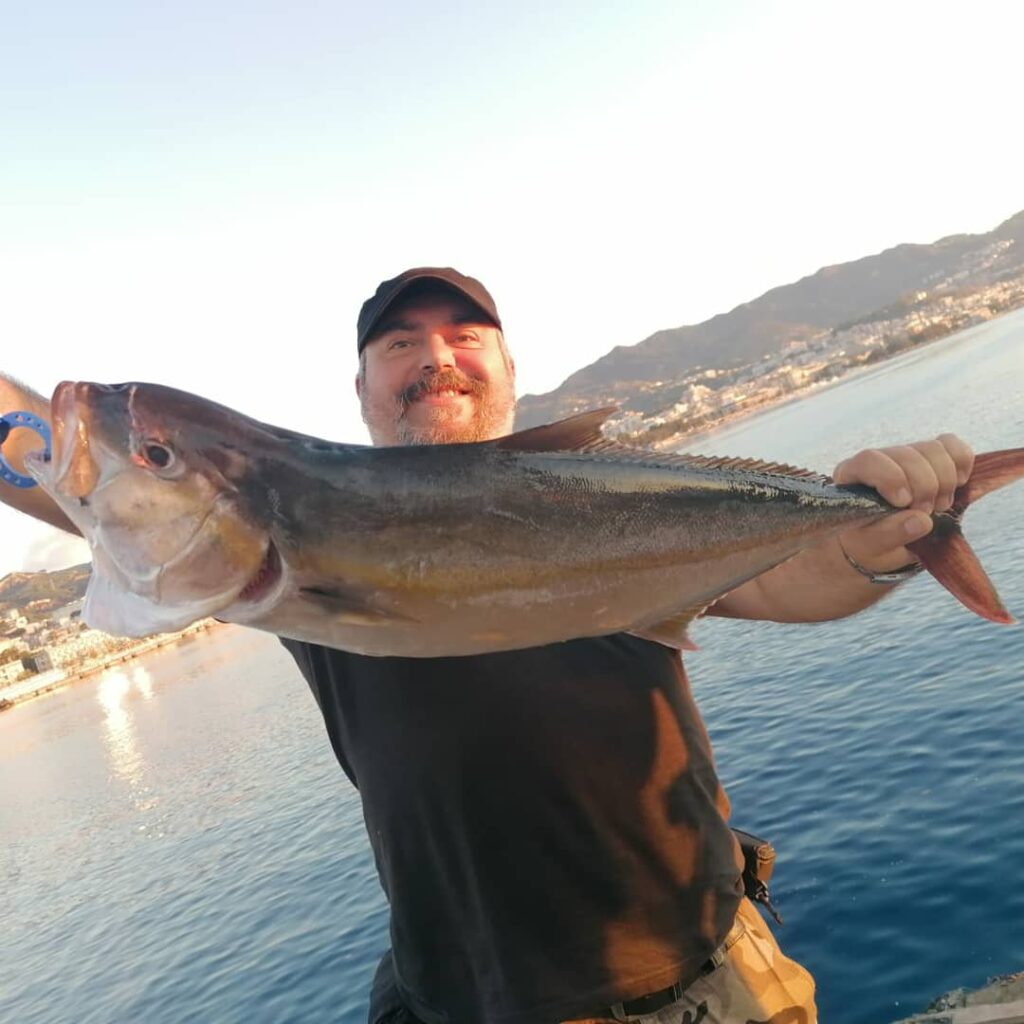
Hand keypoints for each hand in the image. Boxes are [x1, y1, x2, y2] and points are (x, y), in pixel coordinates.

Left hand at [832, 435, 974, 572]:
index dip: (892, 478)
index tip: (904, 502)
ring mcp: (905, 456)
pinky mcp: (931, 458)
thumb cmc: (870, 542)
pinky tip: (958, 484)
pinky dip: (961, 462)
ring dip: (945, 480)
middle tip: (927, 513)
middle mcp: (878, 460)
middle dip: (925, 487)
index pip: (869, 460)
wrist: (884, 541)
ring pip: (933, 448)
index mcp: (851, 476)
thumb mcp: (872, 546)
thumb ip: (890, 534)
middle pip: (908, 455)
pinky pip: (951, 445)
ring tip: (940, 506)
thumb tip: (921, 521)